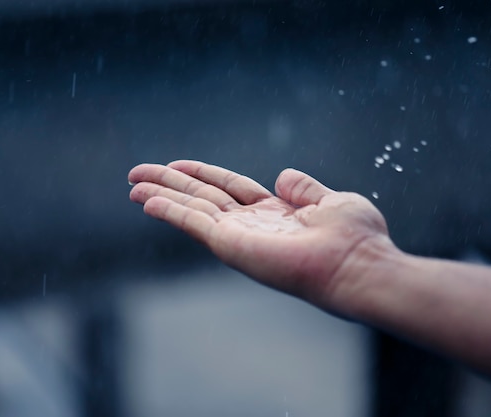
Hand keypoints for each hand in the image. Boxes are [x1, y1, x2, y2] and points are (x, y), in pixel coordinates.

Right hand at [128, 160, 392, 313]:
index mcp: (274, 213)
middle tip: (136, 173)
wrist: (358, 265)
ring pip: (191, 209)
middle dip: (169, 183)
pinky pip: (194, 223)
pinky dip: (169, 212)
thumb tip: (283, 175)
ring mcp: (240, 236)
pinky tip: (146, 201)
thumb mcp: (330, 202)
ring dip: (160, 196)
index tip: (176, 165)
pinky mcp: (232, 245)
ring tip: (132, 186)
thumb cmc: (355, 238)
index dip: (201, 173)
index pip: (229, 187)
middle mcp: (252, 225)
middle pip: (202, 197)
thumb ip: (304, 189)